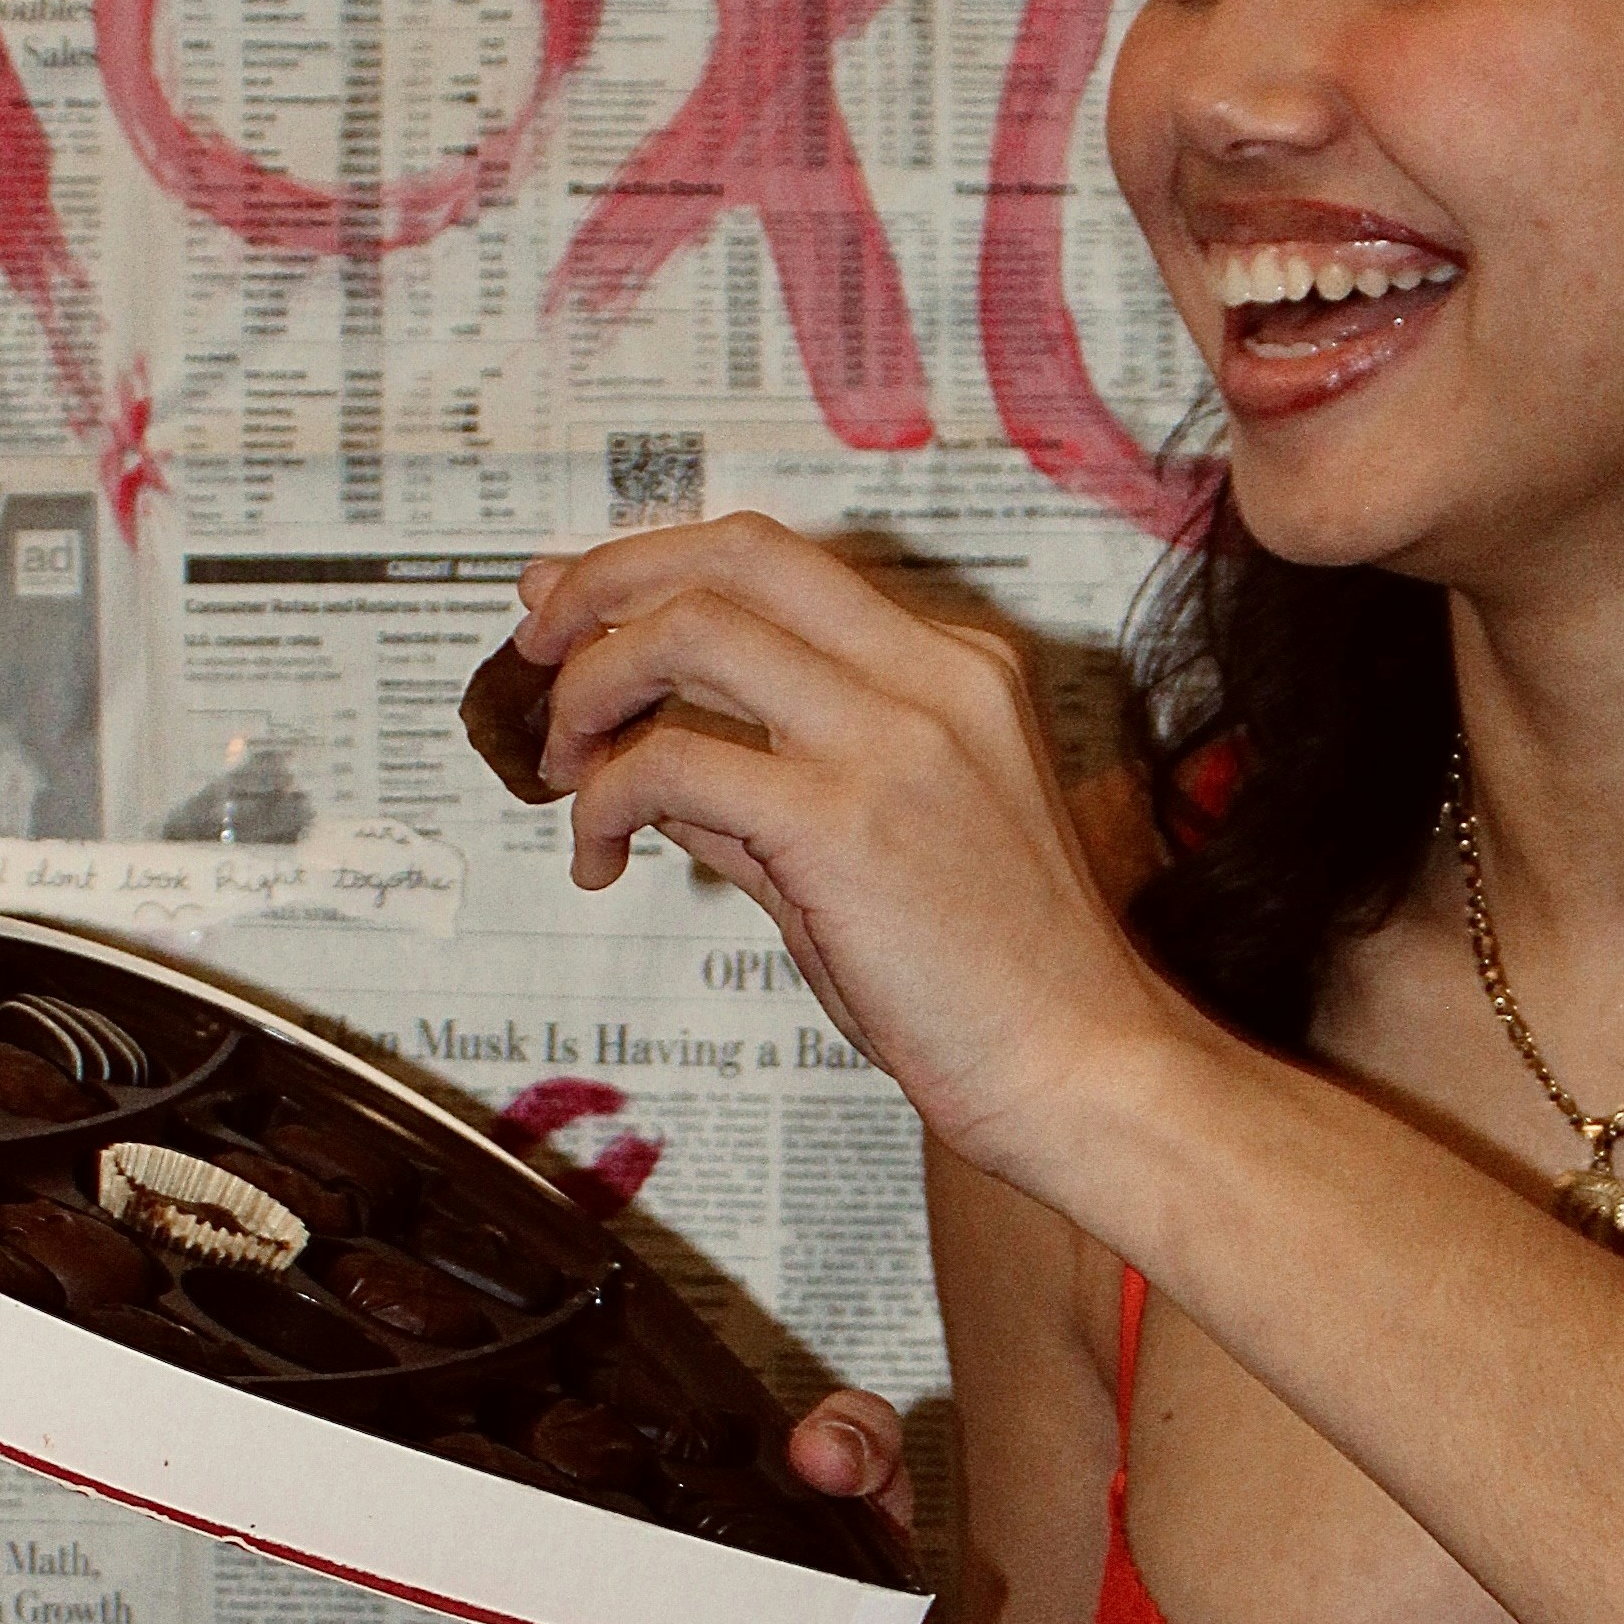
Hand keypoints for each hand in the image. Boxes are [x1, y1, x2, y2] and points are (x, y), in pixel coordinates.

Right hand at [481, 1393, 927, 1623]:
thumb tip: (818, 1444)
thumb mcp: (872, 1538)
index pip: (558, 1487)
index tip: (530, 1395)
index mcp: (640, 1552)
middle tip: (555, 1483)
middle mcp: (616, 1621)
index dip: (525, 1452)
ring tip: (681, 1603)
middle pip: (549, 1565)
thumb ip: (863, 1457)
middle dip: (537, 1529)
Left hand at [512, 518, 1191, 1196]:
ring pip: (688, 630)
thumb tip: (644, 751)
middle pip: (729, 554)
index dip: (653, 567)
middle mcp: (930, 675)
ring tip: (563, 764)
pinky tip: (599, 854)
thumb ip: (766, 785)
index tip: (578, 606)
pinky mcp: (843, 819)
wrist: (1084, 1069)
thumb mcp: (873, 849)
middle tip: (540, 644)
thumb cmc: (996, 982)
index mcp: (954, 665)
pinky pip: (671, 762)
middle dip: (605, 583)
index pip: (774, 562)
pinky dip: (605, 799)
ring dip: (591, 687)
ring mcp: (891, 736)